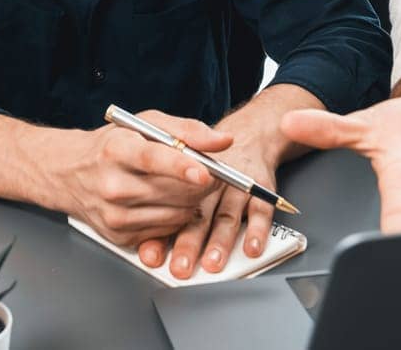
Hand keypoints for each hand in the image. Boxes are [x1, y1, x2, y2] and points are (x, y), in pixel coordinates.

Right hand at [50, 112, 227, 249]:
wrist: (70, 173)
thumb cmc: (112, 146)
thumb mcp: (145, 124)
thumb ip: (187, 130)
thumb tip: (223, 141)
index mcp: (117, 150)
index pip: (152, 159)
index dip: (182, 167)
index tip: (205, 172)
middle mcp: (112, 184)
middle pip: (171, 191)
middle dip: (202, 183)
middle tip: (209, 172)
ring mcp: (115, 215)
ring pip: (175, 214)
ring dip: (192, 201)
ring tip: (186, 185)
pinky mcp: (120, 237)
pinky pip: (167, 230)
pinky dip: (177, 216)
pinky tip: (168, 201)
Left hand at [153, 138, 278, 278]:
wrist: (249, 134)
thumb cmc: (208, 157)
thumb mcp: (178, 155)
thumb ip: (158, 191)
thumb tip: (140, 234)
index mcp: (184, 176)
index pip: (167, 203)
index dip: (158, 232)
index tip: (151, 255)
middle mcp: (209, 183)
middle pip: (196, 215)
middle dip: (188, 244)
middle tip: (180, 266)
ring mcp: (235, 185)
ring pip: (226, 216)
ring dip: (220, 241)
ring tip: (213, 262)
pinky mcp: (259, 187)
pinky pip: (260, 210)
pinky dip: (257, 230)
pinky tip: (251, 248)